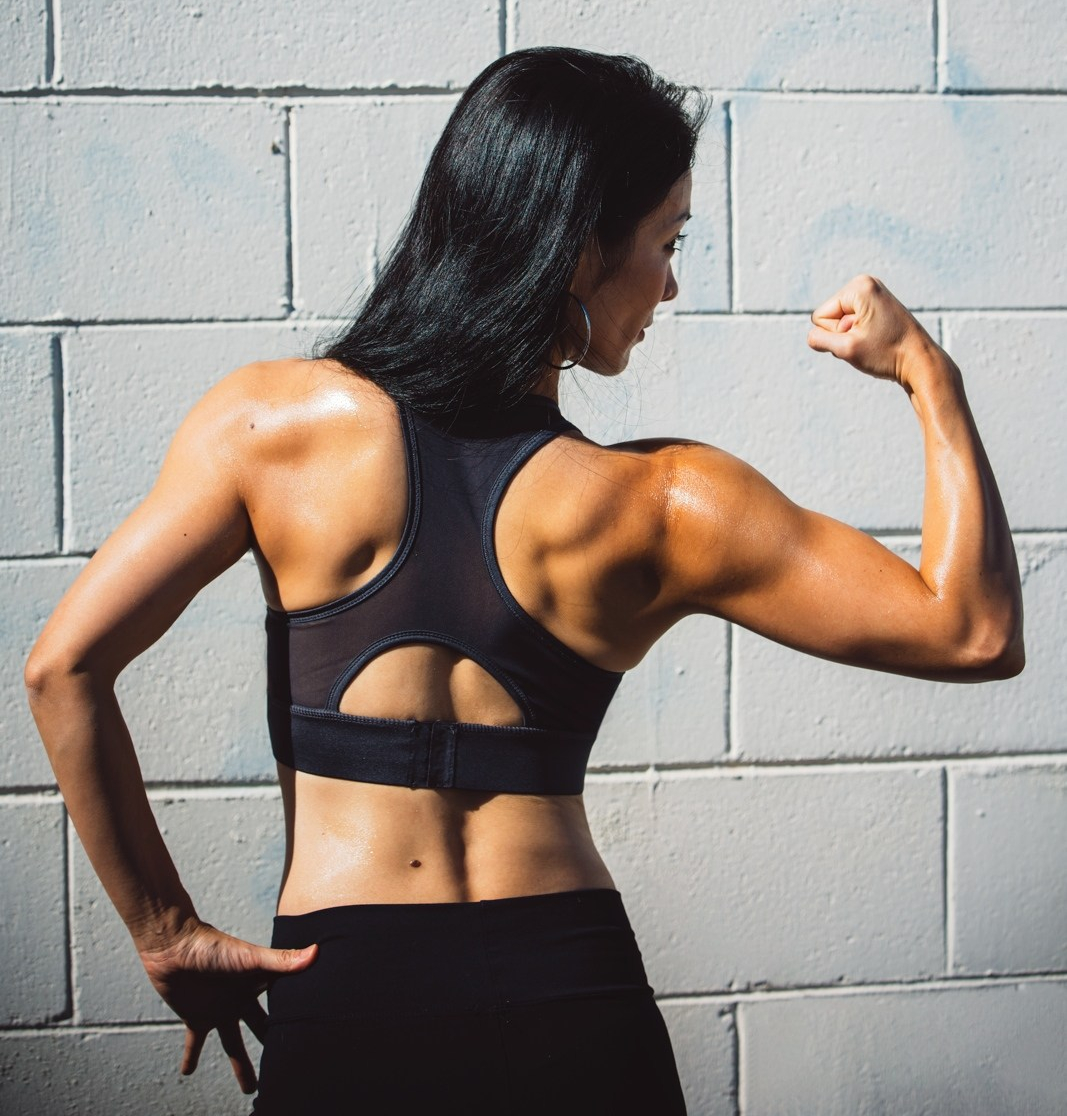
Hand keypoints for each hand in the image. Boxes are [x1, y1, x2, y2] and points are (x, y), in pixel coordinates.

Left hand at [139, 918, 317, 1093]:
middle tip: (284, 1066)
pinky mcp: (196, 1018)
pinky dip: (191, 1057)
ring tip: (250, 1089)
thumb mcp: (251, 957)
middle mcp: (241, 1001)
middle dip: (272, 1045)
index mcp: (258, 985)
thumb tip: (317, 952)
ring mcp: (220, 1011)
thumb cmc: (214, 946)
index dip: (294, 1019)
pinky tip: (187, 1072)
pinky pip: (195, 1043)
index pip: (281, 1006)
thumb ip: (282, 960)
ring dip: (240, 1066)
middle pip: (260, 1029)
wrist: (175, 947)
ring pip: (233, 1044)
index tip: (311, 1035)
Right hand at [807, 274, 940, 386]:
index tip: (862, 338)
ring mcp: (874, 293)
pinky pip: (853, 323)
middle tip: (870, 341)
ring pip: (840, 322)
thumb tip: (812, 336)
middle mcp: (866, 284)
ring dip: (852, 338)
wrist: (921, 362)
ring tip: (875, 341)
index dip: (835, 335)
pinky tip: (878, 339)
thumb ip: (819, 340)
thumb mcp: (845, 349)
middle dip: (843, 335)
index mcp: (859, 286)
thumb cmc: (887, 354)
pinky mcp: (878, 305)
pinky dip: (860, 336)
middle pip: (829, 317)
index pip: (819, 316)